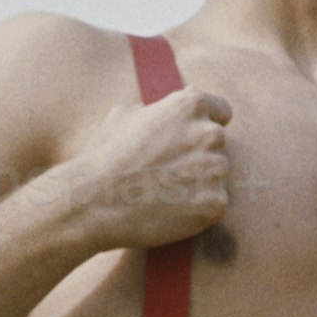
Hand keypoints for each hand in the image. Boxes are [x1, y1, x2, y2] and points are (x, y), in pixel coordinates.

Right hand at [77, 82, 230, 251]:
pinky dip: (197, 209)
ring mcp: (216, 170)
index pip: (221, 111)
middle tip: (168, 171)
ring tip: (164, 192)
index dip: (208, 123)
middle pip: (217, 146)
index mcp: (191, 106)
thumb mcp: (124, 115)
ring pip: (216, 176)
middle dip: (199, 155)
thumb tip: (170, 106)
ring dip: (198, 183)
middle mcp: (210, 134)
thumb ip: (157, 109)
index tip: (194, 138)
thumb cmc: (104, 156)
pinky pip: (214, 204)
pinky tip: (170, 210)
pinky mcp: (216, 203)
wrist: (95, 201)